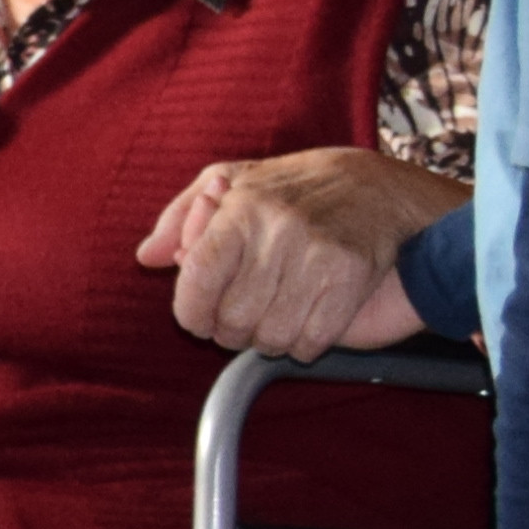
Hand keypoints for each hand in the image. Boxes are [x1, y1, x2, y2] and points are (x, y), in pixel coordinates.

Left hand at [141, 149, 449, 357]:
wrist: (382, 190)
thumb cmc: (297, 189)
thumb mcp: (233, 182)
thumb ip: (181, 218)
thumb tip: (147, 256)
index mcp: (243, 207)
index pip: (198, 278)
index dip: (191, 311)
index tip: (196, 317)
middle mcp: (279, 231)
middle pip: (232, 319)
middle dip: (230, 330)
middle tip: (240, 317)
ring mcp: (319, 257)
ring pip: (270, 337)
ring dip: (267, 340)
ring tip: (272, 318)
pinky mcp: (350, 282)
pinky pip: (310, 342)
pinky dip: (302, 346)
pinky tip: (304, 324)